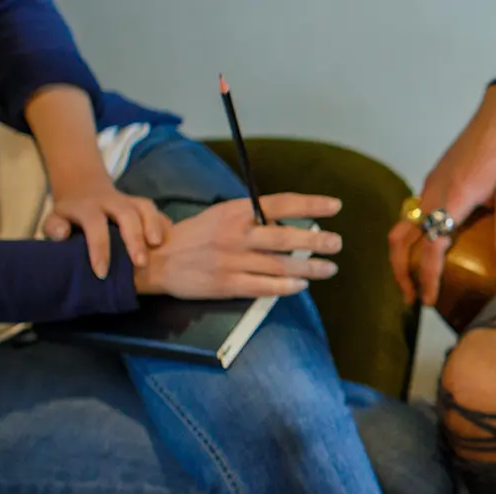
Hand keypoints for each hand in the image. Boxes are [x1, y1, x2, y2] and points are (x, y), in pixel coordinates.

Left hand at [43, 172, 170, 277]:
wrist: (84, 188)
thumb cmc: (70, 215)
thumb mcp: (54, 218)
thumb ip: (54, 227)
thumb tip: (63, 235)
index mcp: (87, 207)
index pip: (94, 225)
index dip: (99, 248)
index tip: (102, 273)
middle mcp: (110, 201)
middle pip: (126, 214)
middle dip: (134, 238)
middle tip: (140, 263)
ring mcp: (129, 200)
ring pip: (145, 208)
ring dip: (154, 226)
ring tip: (159, 247)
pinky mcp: (141, 203)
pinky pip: (156, 210)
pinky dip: (165, 224)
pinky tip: (170, 241)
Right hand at [134, 193, 341, 298]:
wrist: (158, 260)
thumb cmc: (196, 236)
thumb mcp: (221, 216)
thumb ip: (253, 218)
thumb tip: (290, 223)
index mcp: (235, 212)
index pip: (280, 204)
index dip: (310, 204)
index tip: (335, 206)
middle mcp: (235, 235)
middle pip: (284, 238)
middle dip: (316, 241)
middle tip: (337, 243)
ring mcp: (231, 261)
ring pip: (280, 265)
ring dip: (310, 268)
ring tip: (330, 268)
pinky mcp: (227, 284)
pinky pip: (265, 287)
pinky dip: (287, 287)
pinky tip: (302, 285)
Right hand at [390, 85, 495, 306]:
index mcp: (453, 198)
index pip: (431, 247)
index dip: (427, 276)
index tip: (428, 300)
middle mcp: (433, 192)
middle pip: (402, 239)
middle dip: (402, 271)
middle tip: (411, 298)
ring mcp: (430, 184)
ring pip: (403, 226)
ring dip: (402, 255)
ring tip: (411, 279)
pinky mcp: (434, 179)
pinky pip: (413, 213)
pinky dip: (411, 236)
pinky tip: (425, 248)